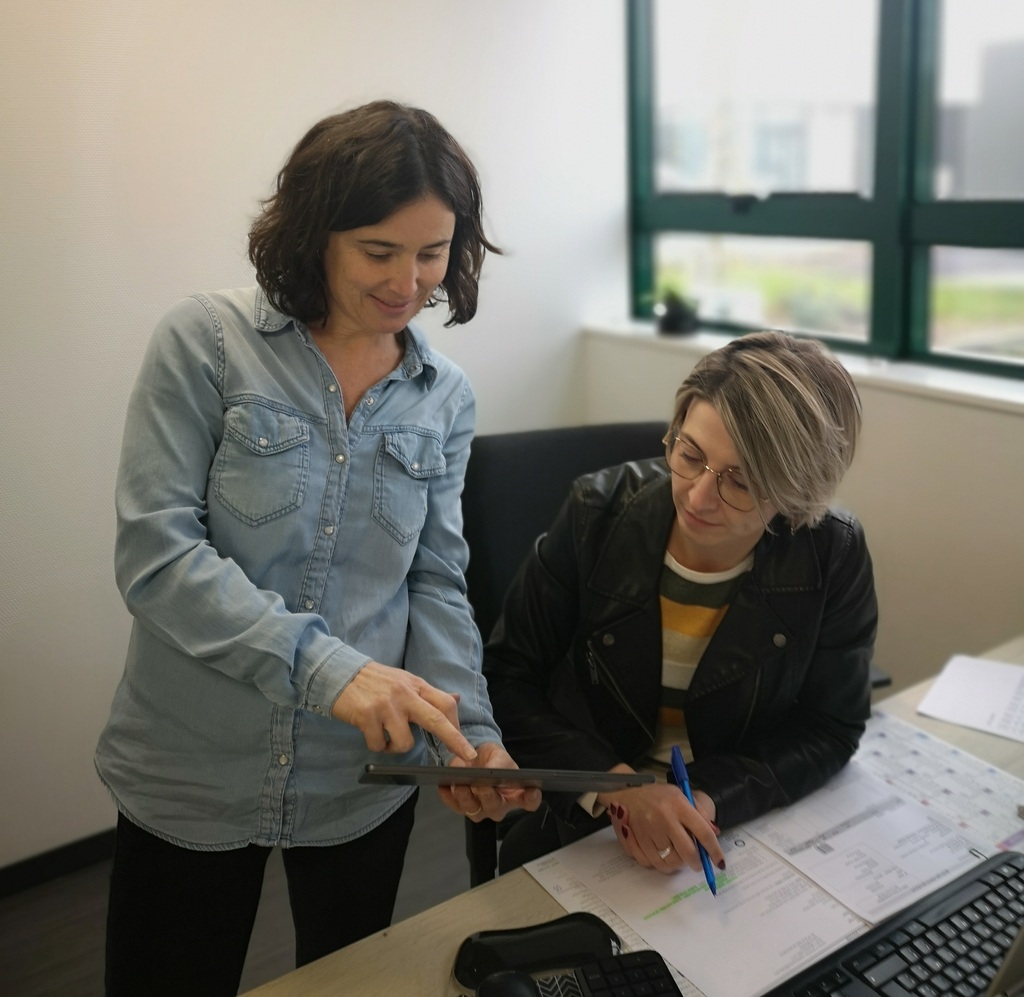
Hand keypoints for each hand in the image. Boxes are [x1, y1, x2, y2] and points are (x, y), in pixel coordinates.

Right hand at [331, 660, 476, 761]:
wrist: (340, 672)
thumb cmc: (375, 681)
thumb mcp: (405, 681)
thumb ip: (428, 693)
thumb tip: (456, 699)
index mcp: (416, 685)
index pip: (445, 704)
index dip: (458, 725)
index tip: (465, 744)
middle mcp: (405, 694)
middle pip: (436, 720)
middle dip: (454, 740)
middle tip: (467, 756)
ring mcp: (386, 705)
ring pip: (405, 742)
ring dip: (396, 747)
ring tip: (386, 737)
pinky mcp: (367, 716)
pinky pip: (379, 745)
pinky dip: (377, 746)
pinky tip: (371, 734)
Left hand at [437, 742, 542, 822]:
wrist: (474, 757)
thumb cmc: (493, 759)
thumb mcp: (498, 755)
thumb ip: (498, 764)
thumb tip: (492, 772)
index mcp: (516, 794)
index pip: (530, 802)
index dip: (532, 798)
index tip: (531, 790)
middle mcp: (499, 806)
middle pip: (495, 807)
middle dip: (487, 795)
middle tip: (480, 784)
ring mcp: (480, 809)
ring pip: (473, 810)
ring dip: (465, 796)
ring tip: (459, 783)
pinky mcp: (462, 807)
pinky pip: (454, 806)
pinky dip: (448, 797)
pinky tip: (444, 786)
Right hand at [598, 768, 722, 875]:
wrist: (627, 794)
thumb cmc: (659, 797)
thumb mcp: (681, 795)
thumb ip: (700, 813)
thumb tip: (716, 833)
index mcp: (679, 805)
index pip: (703, 832)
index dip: (714, 851)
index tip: (719, 862)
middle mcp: (664, 817)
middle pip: (688, 852)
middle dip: (696, 863)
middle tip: (697, 863)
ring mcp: (649, 829)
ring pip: (670, 861)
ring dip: (678, 864)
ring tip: (678, 856)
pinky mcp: (636, 839)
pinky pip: (652, 863)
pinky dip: (660, 864)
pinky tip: (662, 856)